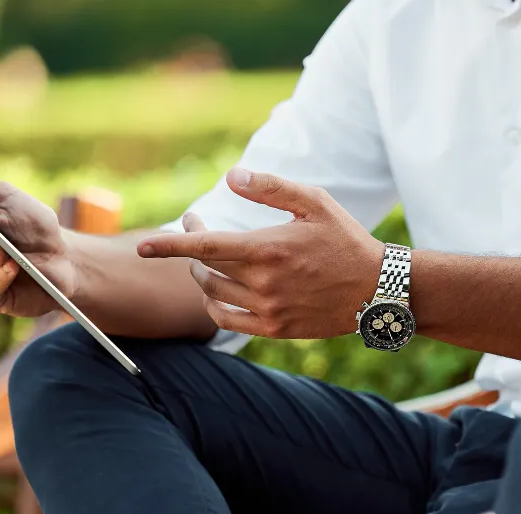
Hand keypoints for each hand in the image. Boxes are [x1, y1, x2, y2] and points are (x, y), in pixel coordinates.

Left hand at [136, 168, 384, 338]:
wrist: (377, 290)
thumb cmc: (346, 239)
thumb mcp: (314, 202)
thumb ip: (271, 187)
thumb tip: (231, 177)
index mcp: (268, 249)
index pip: (205, 246)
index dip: (169, 245)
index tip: (142, 246)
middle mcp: (263, 283)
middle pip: (205, 268)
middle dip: (191, 247)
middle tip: (198, 226)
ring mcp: (268, 310)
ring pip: (213, 293)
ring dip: (202, 275)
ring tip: (208, 258)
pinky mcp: (275, 329)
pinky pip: (226, 320)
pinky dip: (213, 305)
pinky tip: (215, 292)